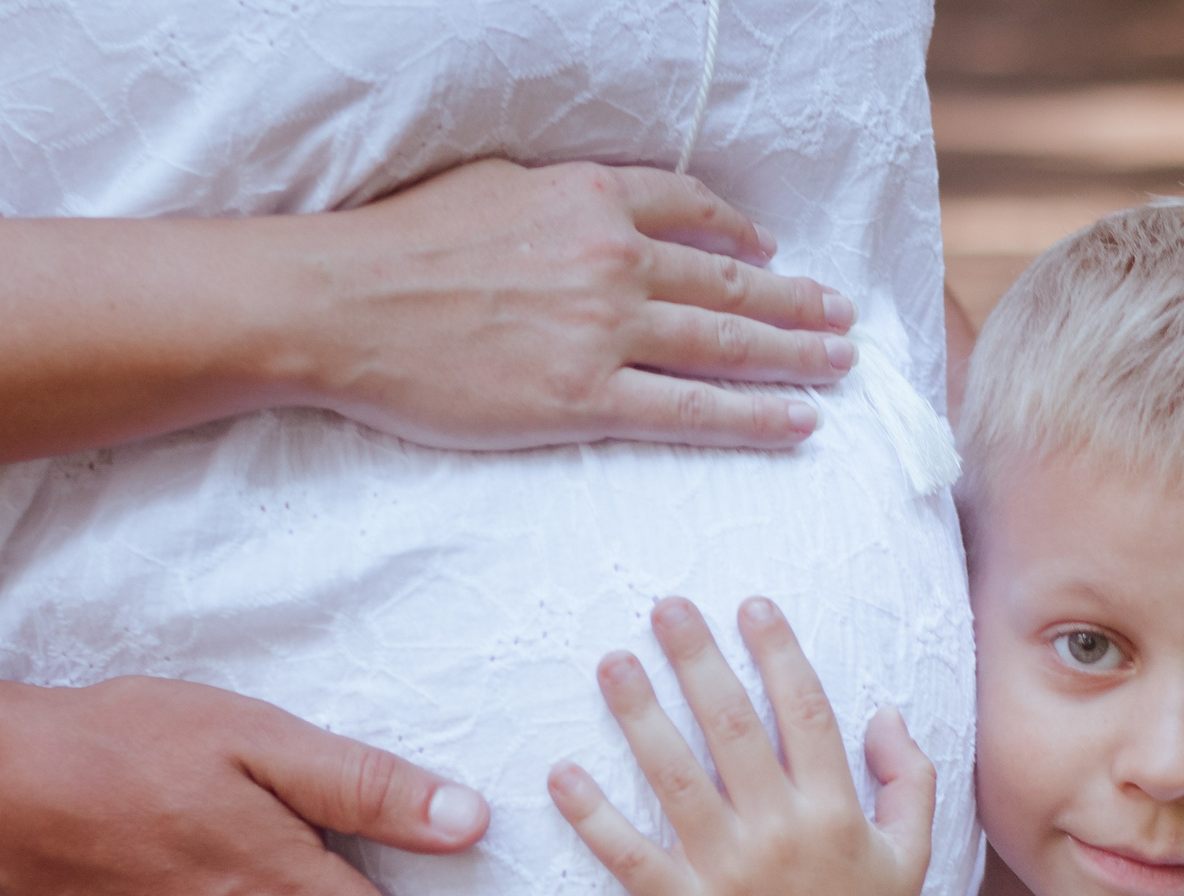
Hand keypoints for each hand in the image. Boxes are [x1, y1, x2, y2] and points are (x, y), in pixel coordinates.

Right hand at [299, 160, 860, 452]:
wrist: (339, 304)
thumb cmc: (399, 244)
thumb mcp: (493, 184)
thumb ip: (561, 198)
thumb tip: (599, 208)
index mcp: (590, 197)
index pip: (692, 210)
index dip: (741, 236)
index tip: (772, 253)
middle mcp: (612, 258)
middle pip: (729, 283)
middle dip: (796, 303)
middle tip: (843, 319)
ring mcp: (603, 331)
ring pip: (725, 344)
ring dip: (794, 356)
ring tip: (839, 365)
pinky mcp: (583, 397)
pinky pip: (691, 409)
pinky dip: (754, 416)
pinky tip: (797, 422)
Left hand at [547, 596, 933, 895]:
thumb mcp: (911, 858)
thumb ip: (909, 781)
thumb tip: (885, 713)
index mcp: (836, 813)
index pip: (805, 712)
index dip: (778, 652)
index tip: (751, 605)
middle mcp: (781, 833)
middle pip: (732, 727)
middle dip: (698, 658)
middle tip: (665, 607)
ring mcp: (728, 873)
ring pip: (676, 777)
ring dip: (640, 714)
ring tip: (612, 662)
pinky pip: (631, 856)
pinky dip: (594, 816)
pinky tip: (563, 773)